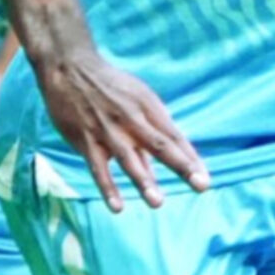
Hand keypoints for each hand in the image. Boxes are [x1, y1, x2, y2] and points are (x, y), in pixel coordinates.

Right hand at [35, 48, 206, 212]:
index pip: (173, 136)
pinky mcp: (86, 140)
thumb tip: (167, 158)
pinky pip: (98, 168)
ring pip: (129, 159)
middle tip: (201, 186)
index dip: (190, 157)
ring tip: (158, 202)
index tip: (204, 179)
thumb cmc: (109, 87)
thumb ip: (151, 129)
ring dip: (144, 181)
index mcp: (147, 107)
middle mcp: (131, 119)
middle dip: (181, 166)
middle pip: (160, 145)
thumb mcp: (136, 98)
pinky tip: (117, 207)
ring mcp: (108, 131)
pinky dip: (108, 187)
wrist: (69, 68)